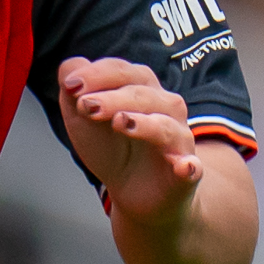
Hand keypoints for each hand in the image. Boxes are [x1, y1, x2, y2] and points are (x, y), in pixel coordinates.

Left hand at [56, 57, 204, 225]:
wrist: (134, 193)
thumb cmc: (112, 148)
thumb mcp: (83, 121)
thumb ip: (73, 92)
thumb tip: (70, 70)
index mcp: (141, 89)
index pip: (123, 72)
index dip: (97, 75)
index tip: (71, 86)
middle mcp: (165, 108)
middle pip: (142, 95)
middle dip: (113, 98)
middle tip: (86, 105)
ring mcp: (178, 139)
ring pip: (165, 126)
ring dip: (144, 124)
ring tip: (120, 123)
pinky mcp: (186, 171)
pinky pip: (192, 166)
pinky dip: (189, 166)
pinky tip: (183, 166)